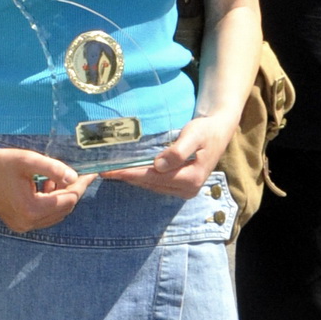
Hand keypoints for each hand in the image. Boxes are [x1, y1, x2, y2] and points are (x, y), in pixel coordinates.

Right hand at [0, 147, 86, 231]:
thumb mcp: (29, 160)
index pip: (67, 200)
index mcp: (31, 208)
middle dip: (70, 192)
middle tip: (72, 173)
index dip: (80, 186)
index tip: (90, 173)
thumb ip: (53, 168)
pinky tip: (43, 188)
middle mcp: (27, 222)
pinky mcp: (17, 224)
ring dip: (59, 198)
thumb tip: (74, 177)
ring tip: (52, 180)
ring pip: (55, 215)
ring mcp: (21, 226)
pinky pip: (43, 217)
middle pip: (63, 209)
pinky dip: (49, 204)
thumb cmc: (1, 163)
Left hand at [103, 112, 234, 197]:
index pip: (153, 177)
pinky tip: (127, 171)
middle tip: (101, 170)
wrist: (219, 130)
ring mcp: (184, 190)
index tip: (109, 171)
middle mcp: (188, 189)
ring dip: (131, 178)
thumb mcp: (193, 135)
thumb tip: (158, 165)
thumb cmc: (206, 129)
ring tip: (110, 171)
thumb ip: (177, 151)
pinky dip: (141, 177)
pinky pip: (156, 183)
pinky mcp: (180, 186)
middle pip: (150, 184)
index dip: (129, 174)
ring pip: (151, 185)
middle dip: (126, 177)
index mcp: (191, 179)